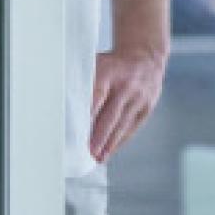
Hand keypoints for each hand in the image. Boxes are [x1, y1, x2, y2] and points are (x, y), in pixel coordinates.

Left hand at [90, 47, 165, 162]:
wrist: (145, 57)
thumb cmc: (113, 64)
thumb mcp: (97, 64)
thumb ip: (84, 82)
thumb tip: (67, 105)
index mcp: (109, 71)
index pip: (97, 95)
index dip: (89, 115)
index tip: (79, 130)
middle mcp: (127, 85)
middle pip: (111, 114)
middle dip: (99, 136)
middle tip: (89, 152)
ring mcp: (140, 97)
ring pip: (123, 124)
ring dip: (110, 143)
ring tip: (99, 157)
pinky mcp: (148, 107)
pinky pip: (132, 127)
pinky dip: (121, 140)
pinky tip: (111, 150)